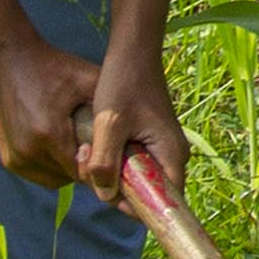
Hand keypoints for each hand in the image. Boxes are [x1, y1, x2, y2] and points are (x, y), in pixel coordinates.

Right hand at [0, 30, 106, 189]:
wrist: (8, 58)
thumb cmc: (53, 67)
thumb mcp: (86, 79)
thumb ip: (109, 107)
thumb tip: (137, 132)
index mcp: (50, 134)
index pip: (85, 171)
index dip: (103, 167)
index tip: (116, 157)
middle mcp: (29, 151)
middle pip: (70, 178)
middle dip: (87, 169)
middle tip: (103, 152)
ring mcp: (15, 158)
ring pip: (53, 180)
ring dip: (68, 171)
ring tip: (82, 150)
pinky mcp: (7, 159)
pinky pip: (37, 175)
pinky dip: (51, 168)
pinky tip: (63, 150)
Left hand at [79, 51, 186, 205]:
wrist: (133, 51)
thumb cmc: (124, 83)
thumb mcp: (109, 124)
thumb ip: (105, 162)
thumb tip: (103, 194)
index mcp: (171, 154)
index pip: (164, 201)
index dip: (137, 208)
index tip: (107, 196)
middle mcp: (171, 154)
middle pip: (146, 191)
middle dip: (115, 188)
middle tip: (88, 165)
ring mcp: (160, 147)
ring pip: (135, 177)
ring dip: (109, 172)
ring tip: (87, 150)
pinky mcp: (148, 139)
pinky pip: (131, 162)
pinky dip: (111, 159)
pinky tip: (94, 144)